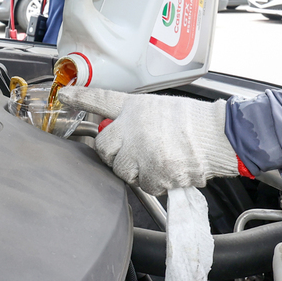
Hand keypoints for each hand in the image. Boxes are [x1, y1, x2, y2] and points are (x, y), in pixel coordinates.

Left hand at [58, 87, 238, 194]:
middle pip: (104, 147)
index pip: (100, 100)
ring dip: (135, 170)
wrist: (218, 136)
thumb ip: (134, 119)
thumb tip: (116, 133)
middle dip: (115, 153)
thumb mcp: (159, 109)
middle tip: (132, 152)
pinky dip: (154, 182)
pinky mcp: (152, 172)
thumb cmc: (193, 122)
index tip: (64, 96)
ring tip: (156, 159)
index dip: (80, 98)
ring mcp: (141, 151)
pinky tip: (168, 169)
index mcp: (136, 107)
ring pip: (122, 170)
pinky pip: (143, 184)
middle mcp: (133, 127)